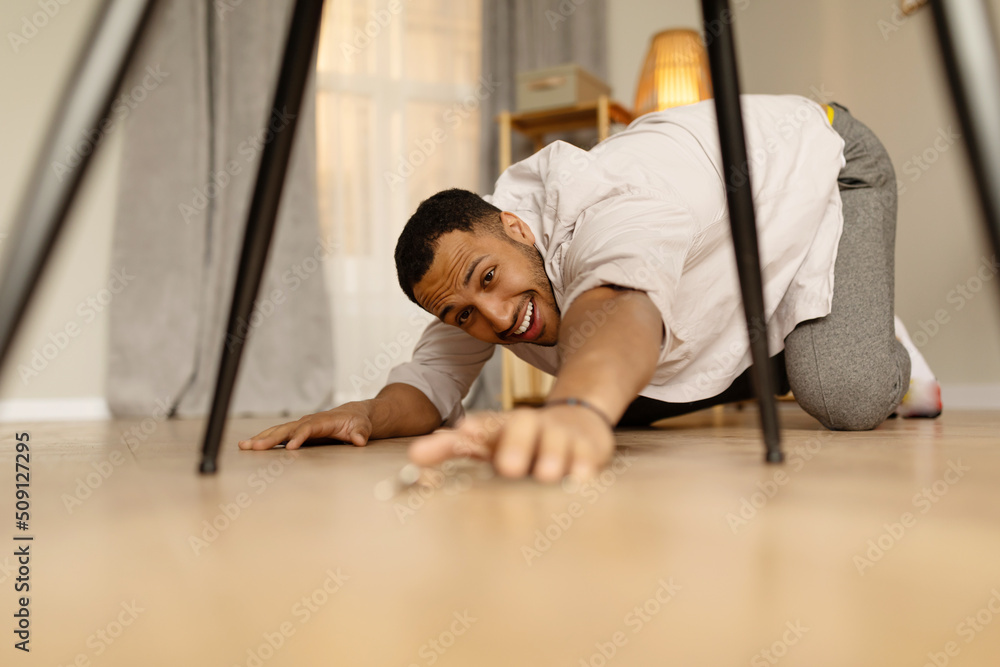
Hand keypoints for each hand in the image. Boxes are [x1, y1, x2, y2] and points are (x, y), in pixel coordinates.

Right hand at [237, 403, 372, 450]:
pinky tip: (250, 446)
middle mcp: (308, 421)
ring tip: (243, 446)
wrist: (352, 415)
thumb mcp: (363, 427)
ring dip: (261, 438)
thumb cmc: (357, 422)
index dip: (299, 437)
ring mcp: (300, 426)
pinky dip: (264, 439)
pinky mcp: (296, 432)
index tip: (290, 447)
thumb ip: (361, 433)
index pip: (308, 428)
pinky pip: (278, 435)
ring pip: (278, 431)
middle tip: (254, 447)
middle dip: (270, 438)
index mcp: (323, 421)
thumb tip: (359, 440)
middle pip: (287, 429)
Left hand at [407, 405, 614, 482]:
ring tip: (547, 474)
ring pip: (558, 440)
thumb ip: (451, 448)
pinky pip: (587, 456)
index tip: (464, 432)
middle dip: (517, 444)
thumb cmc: (523, 439)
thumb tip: (412, 456)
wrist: (578, 419)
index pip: (487, 424)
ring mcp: (562, 436)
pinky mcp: (589, 448)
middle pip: (524, 426)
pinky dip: (584, 466)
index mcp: (504, 426)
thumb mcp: (489, 441)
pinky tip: (581, 477)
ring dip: (552, 455)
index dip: (476, 428)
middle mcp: (532, 427)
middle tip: (508, 467)